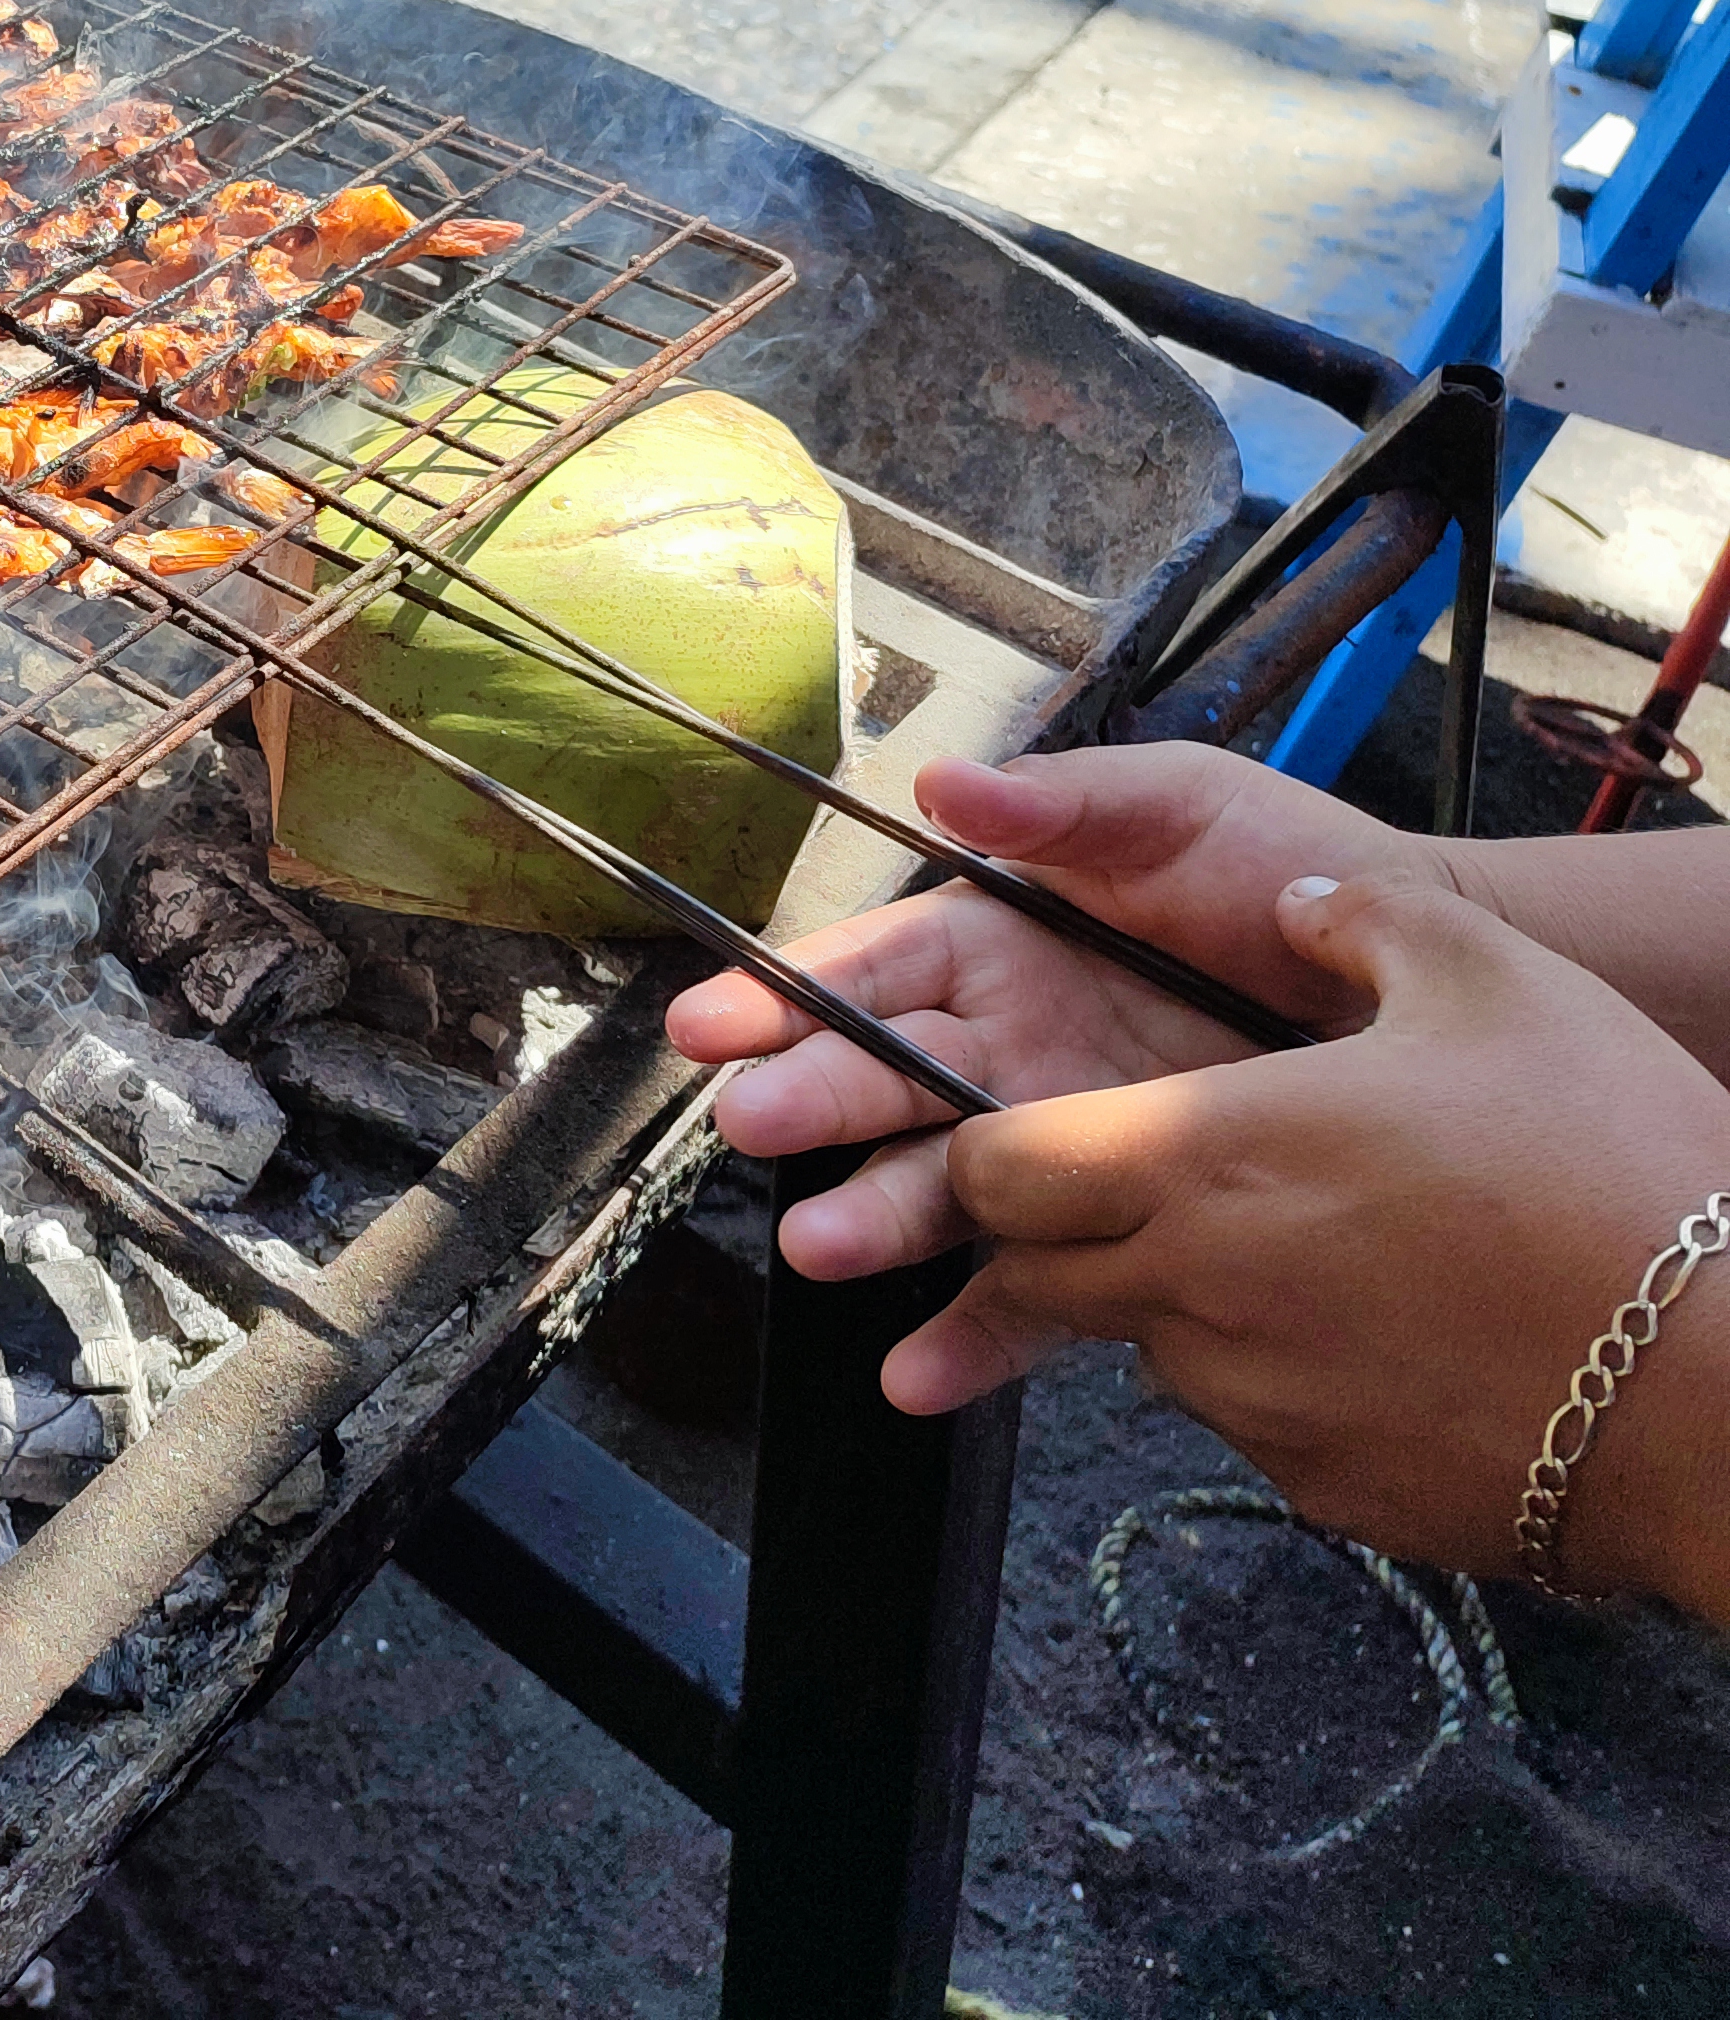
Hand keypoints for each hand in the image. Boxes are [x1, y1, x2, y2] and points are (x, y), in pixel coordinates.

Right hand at [665, 746, 1442, 1286]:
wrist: (1442, 980)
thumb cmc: (1300, 869)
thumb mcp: (1180, 806)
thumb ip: (1063, 801)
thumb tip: (941, 782)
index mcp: (1000, 942)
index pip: (874, 970)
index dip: (792, 995)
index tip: (714, 1024)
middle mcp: (1007, 1046)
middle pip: (884, 1080)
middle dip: (812, 1102)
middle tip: (753, 1128)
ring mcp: (1057, 1141)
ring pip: (940, 1187)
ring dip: (874, 1218)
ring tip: (825, 1249)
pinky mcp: (1120, 1223)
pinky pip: (1038, 1288)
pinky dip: (975, 1333)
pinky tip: (919, 1374)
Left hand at [903, 879, 1729, 1605]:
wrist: (1725, 1389)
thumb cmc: (1606, 1166)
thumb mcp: (1495, 979)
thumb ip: (1365, 919)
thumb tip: (1298, 905)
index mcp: (1198, 1160)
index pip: (992, 1168)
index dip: (991, 1144)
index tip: (1037, 1126)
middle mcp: (1190, 1294)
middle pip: (1041, 1267)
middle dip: (1059, 1229)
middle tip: (1155, 1186)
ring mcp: (1251, 1407)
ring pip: (1146, 1346)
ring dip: (1179, 1300)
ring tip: (1310, 1251)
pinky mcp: (1319, 1488)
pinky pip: (1252, 1423)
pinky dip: (1279, 1379)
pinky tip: (1383, 1335)